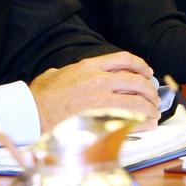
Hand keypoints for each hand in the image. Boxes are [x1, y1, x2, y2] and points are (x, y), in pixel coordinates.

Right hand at [29, 51, 159, 133]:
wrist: (32, 113)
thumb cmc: (40, 96)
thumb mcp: (55, 74)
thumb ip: (68, 72)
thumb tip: (66, 73)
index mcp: (89, 66)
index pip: (123, 60)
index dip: (140, 66)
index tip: (147, 72)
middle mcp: (99, 80)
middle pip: (136, 81)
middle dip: (149, 90)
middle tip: (154, 97)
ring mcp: (101, 100)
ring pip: (137, 101)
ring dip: (149, 108)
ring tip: (154, 113)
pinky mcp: (102, 119)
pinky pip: (130, 120)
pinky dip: (143, 123)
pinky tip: (148, 125)